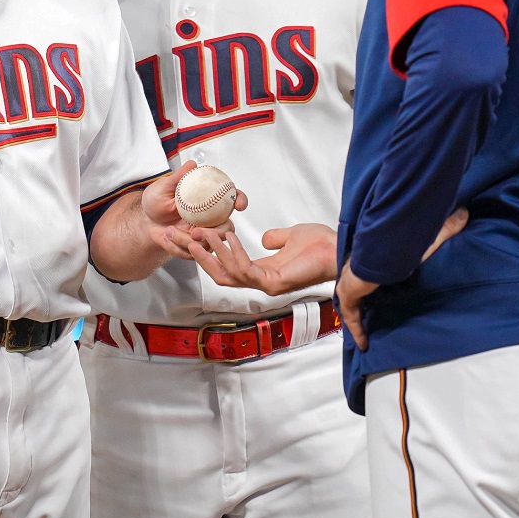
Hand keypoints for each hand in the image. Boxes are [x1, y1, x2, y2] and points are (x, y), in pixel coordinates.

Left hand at [139, 161, 247, 261]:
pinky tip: (167, 236)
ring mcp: (204, 233)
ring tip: (171, 233)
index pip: (232, 197)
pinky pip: (193, 253)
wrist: (146, 221)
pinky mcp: (195, 247)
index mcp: (208, 199)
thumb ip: (179, 177)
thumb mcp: (163, 187)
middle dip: (214, 234)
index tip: (238, 204)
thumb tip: (192, 165)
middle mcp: (210, 217)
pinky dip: (178, 246)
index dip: (240, 200)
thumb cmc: (157, 202)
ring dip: (188, 241)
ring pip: (210, 244)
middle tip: (195, 233)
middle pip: (227, 228)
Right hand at [188, 223, 337, 295]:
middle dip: (199, 256)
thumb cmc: (321, 245)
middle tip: (180, 238)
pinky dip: (234, 253)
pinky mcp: (274, 283)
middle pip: (219, 274)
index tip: (189, 236)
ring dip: (212, 253)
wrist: (338, 248)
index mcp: (262, 271)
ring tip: (201, 233)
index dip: (206, 253)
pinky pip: (246, 270)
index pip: (225, 266)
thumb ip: (275, 239)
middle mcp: (261, 281)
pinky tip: (228, 236)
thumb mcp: (291, 237)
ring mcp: (266, 284)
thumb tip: (265, 239)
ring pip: (228, 273)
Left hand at [336, 208, 469, 350]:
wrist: (379, 251)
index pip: (378, 272)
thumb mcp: (428, 240)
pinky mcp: (349, 294)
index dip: (382, 282)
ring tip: (373, 332)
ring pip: (356, 304)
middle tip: (380, 317)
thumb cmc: (402, 244)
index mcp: (380, 259)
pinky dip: (357, 330)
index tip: (390, 291)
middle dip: (369, 301)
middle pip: (364, 289)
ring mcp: (354, 283)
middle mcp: (364, 272)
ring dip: (363, 317)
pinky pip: (352, 316)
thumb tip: (465, 213)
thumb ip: (445, 229)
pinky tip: (364, 343)